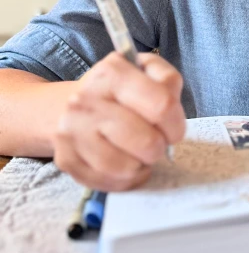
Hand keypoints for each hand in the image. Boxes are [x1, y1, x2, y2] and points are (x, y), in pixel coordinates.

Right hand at [53, 52, 185, 191]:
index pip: (162, 106)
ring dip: (141, 164)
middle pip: (148, 142)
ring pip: (128, 168)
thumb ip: (167, 81)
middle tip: (155, 141)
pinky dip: (125, 179)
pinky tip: (125, 163)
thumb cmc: (119, 90)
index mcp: (112, 72)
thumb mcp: (146, 70)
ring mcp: (72, 132)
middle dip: (159, 147)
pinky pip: (109, 182)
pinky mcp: (66, 159)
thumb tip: (171, 112)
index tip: (173, 129)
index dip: (176, 124)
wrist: (71, 105)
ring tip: (138, 152)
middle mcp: (86, 100)